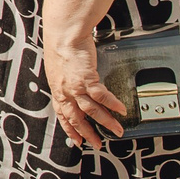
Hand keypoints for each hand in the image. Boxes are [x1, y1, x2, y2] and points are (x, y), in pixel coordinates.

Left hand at [41, 22, 127, 149]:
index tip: (77, 140)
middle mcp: (64, 91)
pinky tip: (121, 110)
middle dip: (88, 133)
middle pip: (76, 119)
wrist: (63, 34)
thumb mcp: (59, 69)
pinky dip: (112, 104)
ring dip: (106, 122)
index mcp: (57, 90)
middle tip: (98, 144)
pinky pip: (102, 96)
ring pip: (91, 111)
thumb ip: (65, 81)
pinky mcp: (86, 78)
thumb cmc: (61, 47)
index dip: (70, 129)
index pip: (63, 115)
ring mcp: (75, 87)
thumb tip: (73, 87)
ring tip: (117, 130)